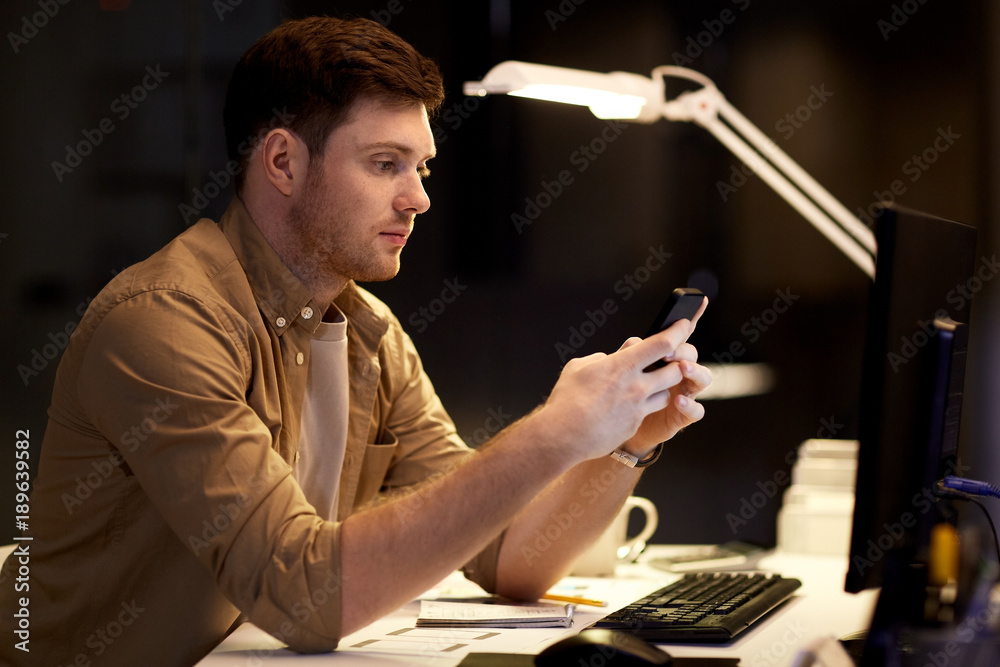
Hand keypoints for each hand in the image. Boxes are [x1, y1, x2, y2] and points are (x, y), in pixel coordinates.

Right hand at [537, 303, 708, 464]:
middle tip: (666, 361)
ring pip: (666, 394)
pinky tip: (624, 407)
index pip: (662, 343)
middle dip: (675, 364)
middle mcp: (637, 386)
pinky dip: (641, 406)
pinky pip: (647, 412)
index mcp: (623, 365)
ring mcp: (638, 408)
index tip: (683, 325)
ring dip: (661, 387)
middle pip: (675, 370)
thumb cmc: (566, 400)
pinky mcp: (634, 426)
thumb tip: (608, 358)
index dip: (677, 331)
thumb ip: (600, 358)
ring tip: (645, 385)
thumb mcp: (578, 367)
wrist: (563, 436)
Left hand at [619, 300, 711, 454]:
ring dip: (695, 371)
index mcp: (664, 358)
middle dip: (682, 349)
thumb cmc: (618, 396)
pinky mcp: (682, 417)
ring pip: (703, 378)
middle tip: (667, 350)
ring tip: (682, 368)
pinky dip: (690, 405)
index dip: (690, 319)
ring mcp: (684, 393)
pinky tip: (678, 400)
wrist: (614, 430)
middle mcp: (679, 373)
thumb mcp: (620, 372)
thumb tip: (634, 343)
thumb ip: (628, 356)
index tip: (698, 301)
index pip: (679, 336)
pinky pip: (696, 411)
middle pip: (691, 353)